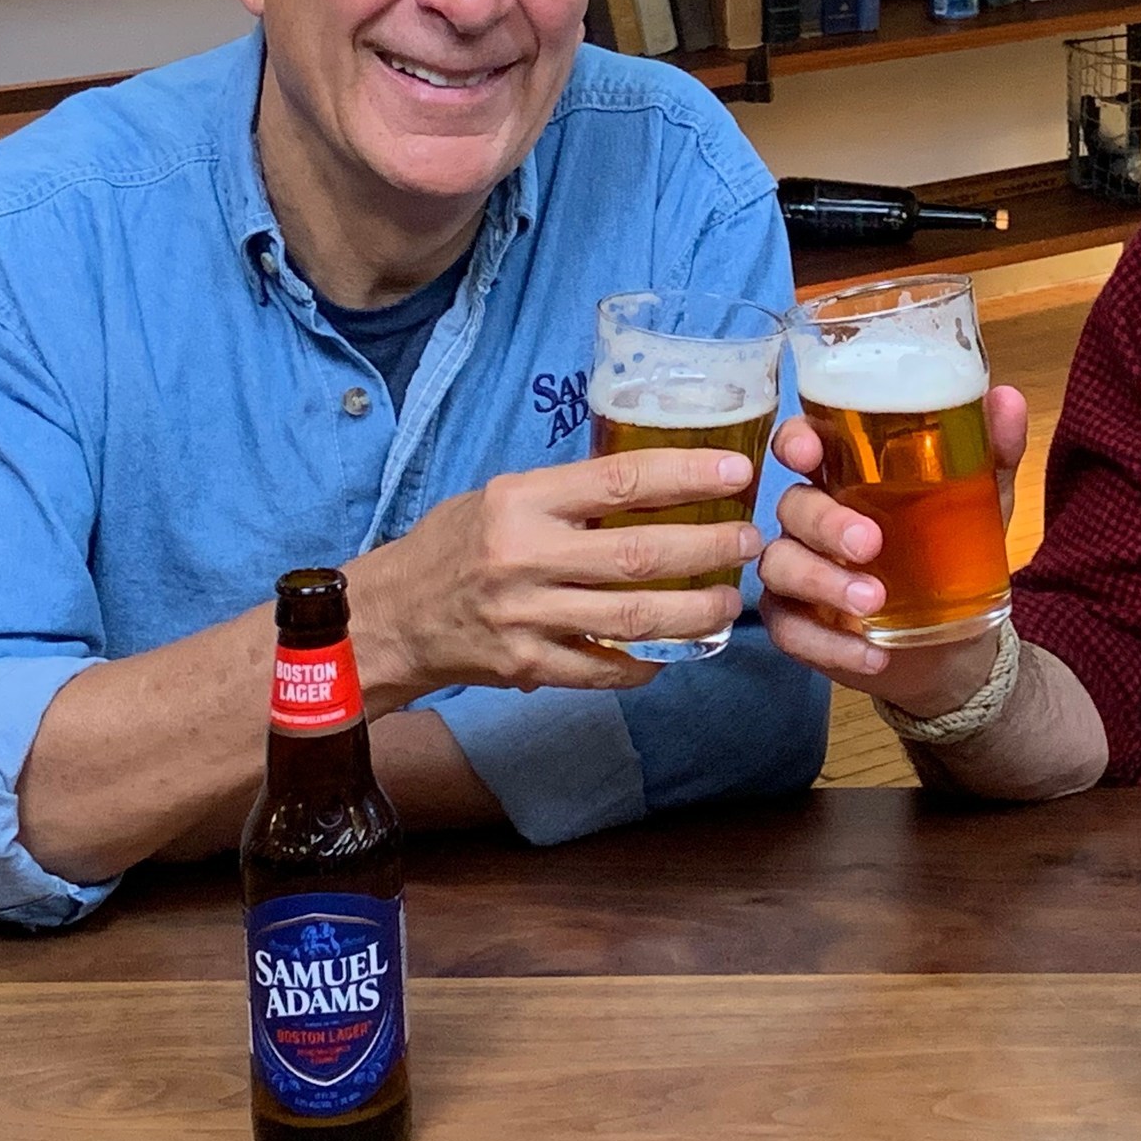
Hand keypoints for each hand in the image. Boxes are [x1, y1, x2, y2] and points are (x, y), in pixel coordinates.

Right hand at [344, 447, 763, 700]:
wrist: (389, 617)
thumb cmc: (454, 545)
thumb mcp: (502, 497)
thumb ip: (571, 495)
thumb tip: (656, 483)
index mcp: (521, 502)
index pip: (620, 481)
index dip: (686, 476)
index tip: (736, 471)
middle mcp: (523, 558)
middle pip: (639, 555)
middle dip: (708, 548)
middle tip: (750, 541)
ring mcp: (526, 619)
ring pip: (633, 619)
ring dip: (695, 612)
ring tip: (731, 599)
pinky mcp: (526, 667)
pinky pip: (603, 670)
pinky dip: (647, 664)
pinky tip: (680, 651)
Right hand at [758, 384, 1028, 717]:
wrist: (957, 641)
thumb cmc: (952, 551)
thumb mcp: (980, 501)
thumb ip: (991, 452)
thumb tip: (1006, 398)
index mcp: (844, 476)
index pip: (801, 443)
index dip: (794, 441)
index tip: (807, 451)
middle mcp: (812, 519)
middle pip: (791, 505)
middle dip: (824, 522)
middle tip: (869, 543)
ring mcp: (799, 572)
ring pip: (780, 566)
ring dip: (823, 583)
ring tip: (874, 602)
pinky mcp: (800, 625)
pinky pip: (790, 631)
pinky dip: (829, 643)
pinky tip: (872, 652)